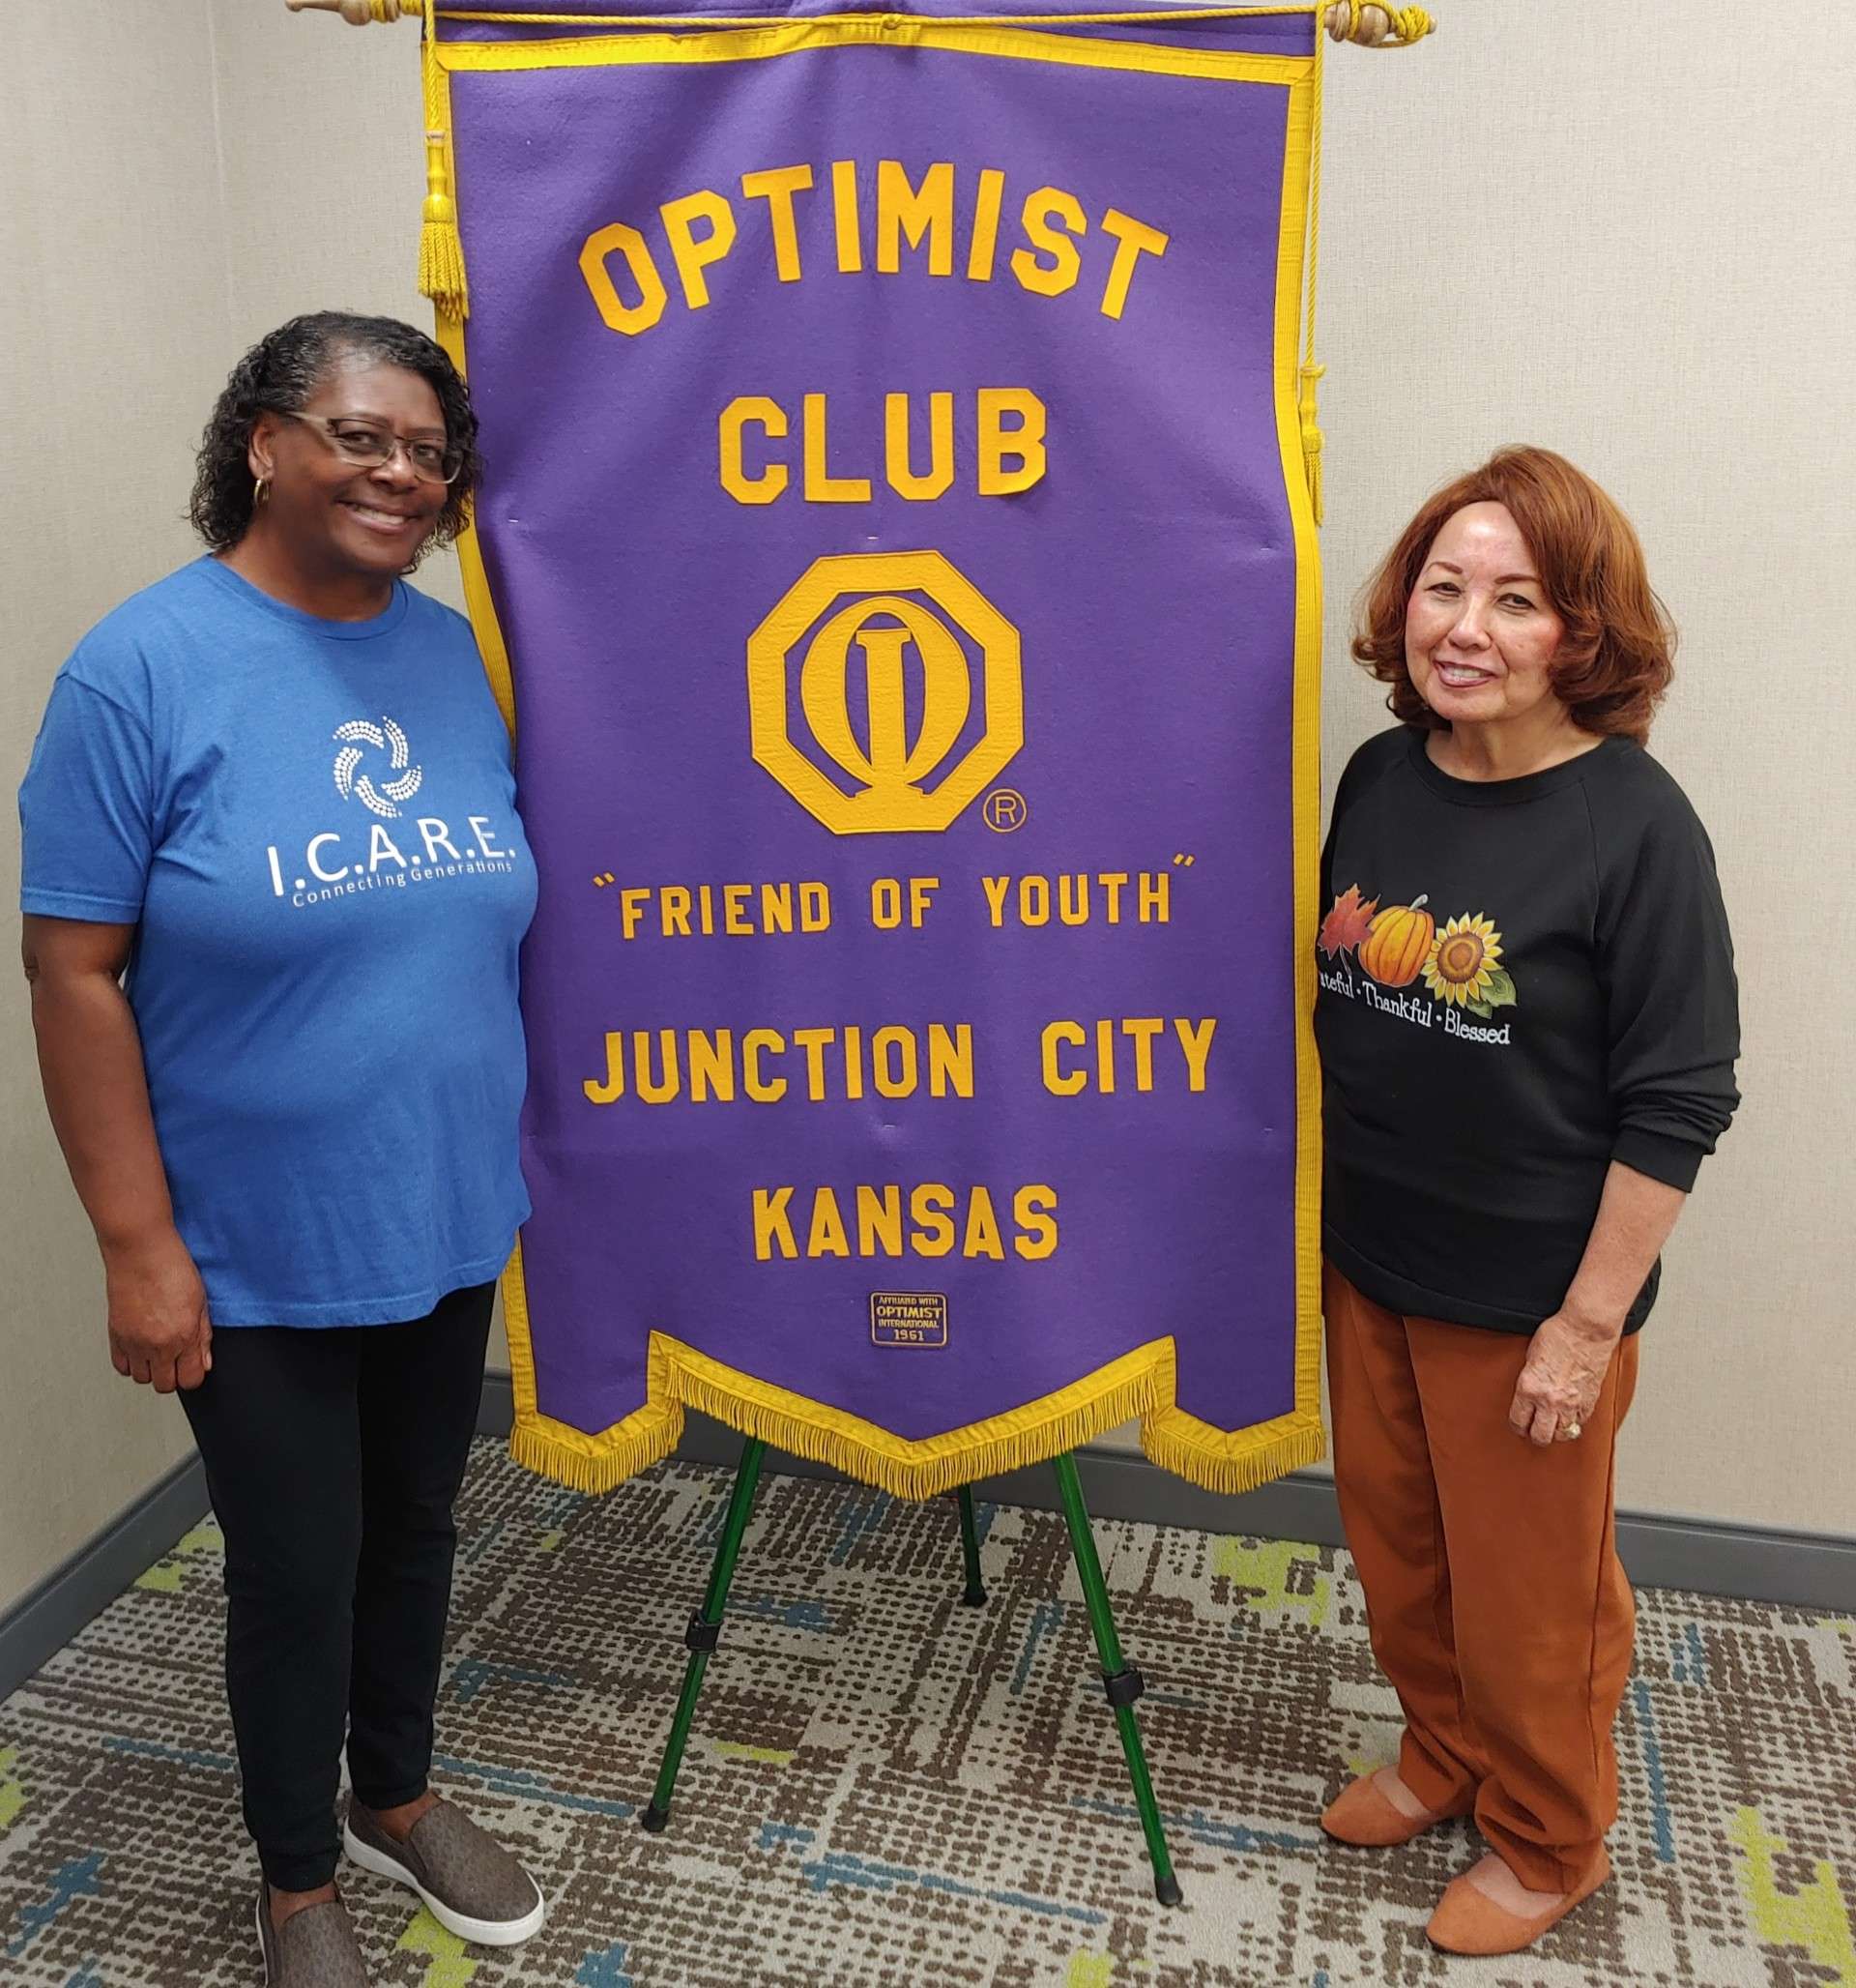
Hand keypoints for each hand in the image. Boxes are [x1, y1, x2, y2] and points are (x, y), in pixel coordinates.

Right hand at [103, 1229, 212, 1392]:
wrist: (140, 1251)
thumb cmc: (172, 1268)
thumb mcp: (201, 1302)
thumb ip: (203, 1337)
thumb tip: (205, 1362)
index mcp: (183, 1336)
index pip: (190, 1379)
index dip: (194, 1374)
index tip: (194, 1365)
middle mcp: (157, 1344)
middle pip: (165, 1385)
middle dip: (173, 1375)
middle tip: (177, 1357)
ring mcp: (133, 1342)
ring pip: (142, 1378)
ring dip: (151, 1369)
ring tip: (158, 1349)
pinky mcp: (115, 1335)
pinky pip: (121, 1366)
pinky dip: (131, 1362)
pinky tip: (140, 1347)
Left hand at [1508, 1309, 1619, 1447]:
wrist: (1586, 1329)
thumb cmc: (1558, 1335)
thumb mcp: (1530, 1357)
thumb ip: (1529, 1380)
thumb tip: (1528, 1395)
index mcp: (1529, 1387)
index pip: (1518, 1421)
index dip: (1517, 1426)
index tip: (1519, 1425)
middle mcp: (1549, 1399)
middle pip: (1541, 1436)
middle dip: (1535, 1436)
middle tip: (1534, 1431)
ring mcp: (1572, 1403)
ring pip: (1562, 1434)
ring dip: (1556, 1431)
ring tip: (1553, 1426)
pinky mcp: (1590, 1401)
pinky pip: (1581, 1423)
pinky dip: (1575, 1422)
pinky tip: (1570, 1416)